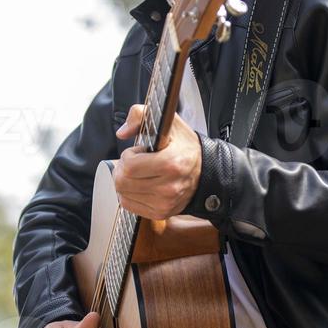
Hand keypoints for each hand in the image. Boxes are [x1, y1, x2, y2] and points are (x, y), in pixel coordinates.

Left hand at [114, 104, 201, 219]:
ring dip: (125, 181)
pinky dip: (129, 194)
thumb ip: (141, 115)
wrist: (205, 171)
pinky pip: (129, 204)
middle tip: (135, 162)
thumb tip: (122, 132)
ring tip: (140, 173)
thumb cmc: (185, 147)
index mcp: (171, 163)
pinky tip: (141, 185)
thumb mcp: (169, 123)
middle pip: (123, 182)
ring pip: (123, 194)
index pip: (130, 166)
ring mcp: (164, 203)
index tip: (139, 152)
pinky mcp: (160, 213)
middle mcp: (169, 187)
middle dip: (123, 168)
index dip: (129, 156)